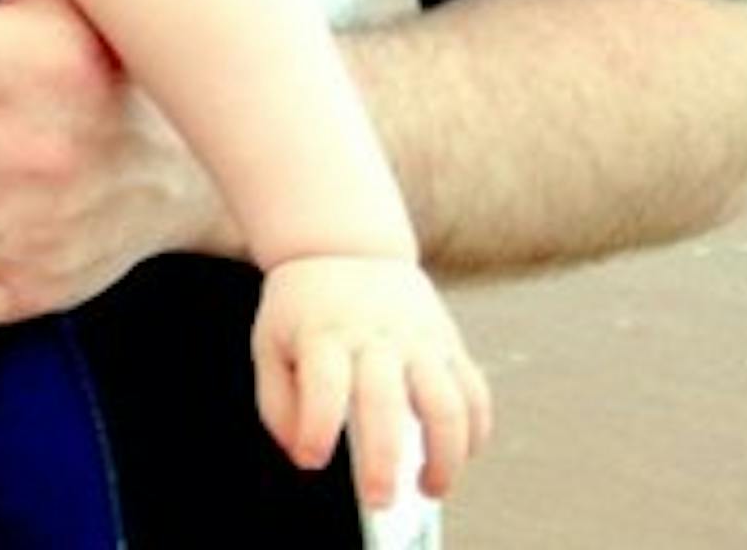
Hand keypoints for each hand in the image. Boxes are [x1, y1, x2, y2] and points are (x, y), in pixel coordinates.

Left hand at [251, 256, 492, 508]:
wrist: (345, 244)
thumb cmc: (303, 308)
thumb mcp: (271, 342)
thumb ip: (278, 404)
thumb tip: (304, 456)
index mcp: (323, 335)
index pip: (322, 387)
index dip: (318, 428)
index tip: (314, 459)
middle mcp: (373, 337)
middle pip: (385, 403)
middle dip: (384, 460)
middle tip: (379, 501)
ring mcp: (417, 338)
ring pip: (446, 404)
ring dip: (445, 457)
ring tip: (428, 488)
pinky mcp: (447, 342)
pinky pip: (474, 392)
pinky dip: (475, 432)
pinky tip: (460, 455)